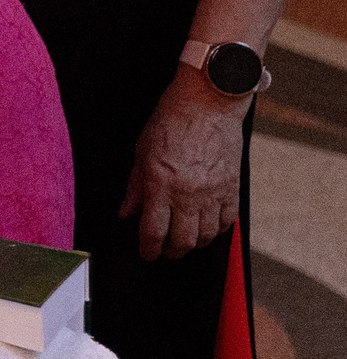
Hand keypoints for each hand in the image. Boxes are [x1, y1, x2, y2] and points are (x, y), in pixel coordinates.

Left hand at [119, 64, 248, 259]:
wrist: (207, 104)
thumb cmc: (171, 122)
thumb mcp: (141, 152)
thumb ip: (135, 186)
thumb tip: (127, 212)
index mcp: (160, 183)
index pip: (153, 230)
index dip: (148, 249)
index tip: (146, 254)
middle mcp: (188, 193)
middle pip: (182, 241)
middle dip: (171, 252)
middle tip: (164, 252)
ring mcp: (213, 193)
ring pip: (205, 236)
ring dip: (193, 244)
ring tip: (184, 242)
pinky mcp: (232, 188)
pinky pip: (226, 222)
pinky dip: (216, 231)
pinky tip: (207, 229)